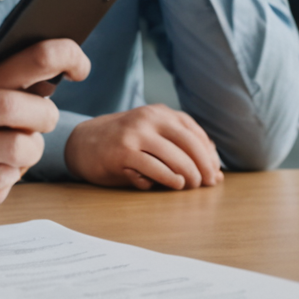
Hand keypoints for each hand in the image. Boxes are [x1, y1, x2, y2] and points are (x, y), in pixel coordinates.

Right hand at [66, 104, 222, 189]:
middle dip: (204, 166)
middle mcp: (149, 119)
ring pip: (175, 157)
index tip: (214, 172)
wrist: (82, 143)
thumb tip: (215, 172)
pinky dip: (169, 179)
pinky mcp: (123, 152)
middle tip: (208, 183)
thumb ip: (179, 147)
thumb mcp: (151, 135)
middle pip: (190, 144)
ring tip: (191, 186)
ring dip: (189, 176)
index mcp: (159, 112)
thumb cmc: (123, 143)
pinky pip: (156, 169)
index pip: (194, 132)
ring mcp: (135, 134)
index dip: (209, 154)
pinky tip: (175, 184)